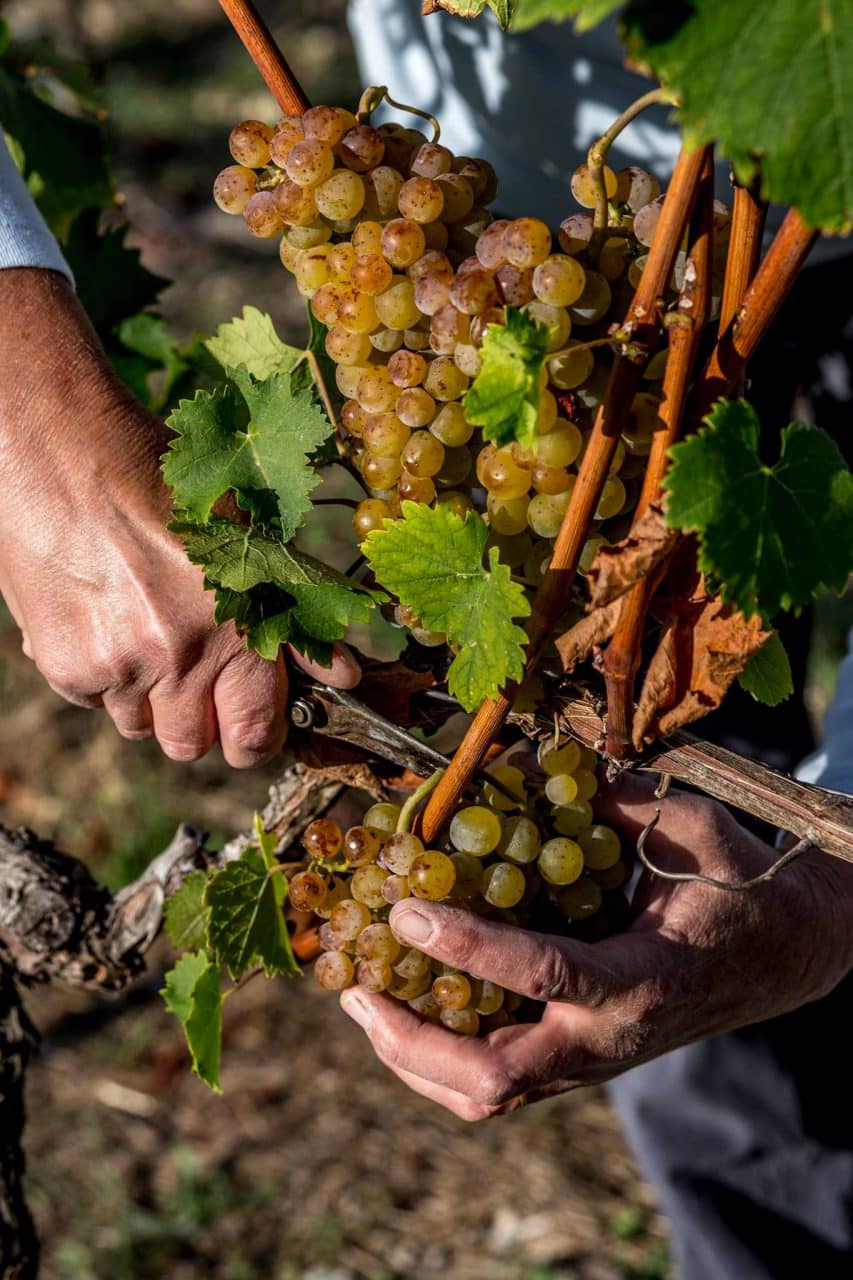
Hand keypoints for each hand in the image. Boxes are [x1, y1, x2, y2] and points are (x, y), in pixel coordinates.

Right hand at [0, 269, 358, 764]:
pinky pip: (94, 702)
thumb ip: (298, 614)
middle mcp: (179, 656)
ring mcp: (118, 666)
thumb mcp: (246, 537)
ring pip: (141, 728)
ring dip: (151, 700)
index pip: (255, 734)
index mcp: (236, 626)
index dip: (259, 736)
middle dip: (204, 726)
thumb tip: (346, 677)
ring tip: (149, 637)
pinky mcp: (65, 665)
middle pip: (193, 746)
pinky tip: (107, 620)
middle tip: (202, 689)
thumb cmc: (162, 483)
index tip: (256, 724)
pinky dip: (104, 677)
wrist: (61, 450)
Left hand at [341, 773, 852, 1119]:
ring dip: (413, 1058)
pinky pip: (497, 1086)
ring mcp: (589, 1059)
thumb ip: (619, 801)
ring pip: (487, 1097)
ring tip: (361, 1002)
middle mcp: (607, 1037)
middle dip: (415, 1041)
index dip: (471, 948)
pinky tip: (403, 1015)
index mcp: (641, 977)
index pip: (546, 974)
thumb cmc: (738, 886)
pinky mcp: (575, 1061)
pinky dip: (438, 1061)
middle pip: (496, 1076)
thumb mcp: (695, 831)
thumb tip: (530, 766)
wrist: (779, 955)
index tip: (407, 913)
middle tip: (357, 990)